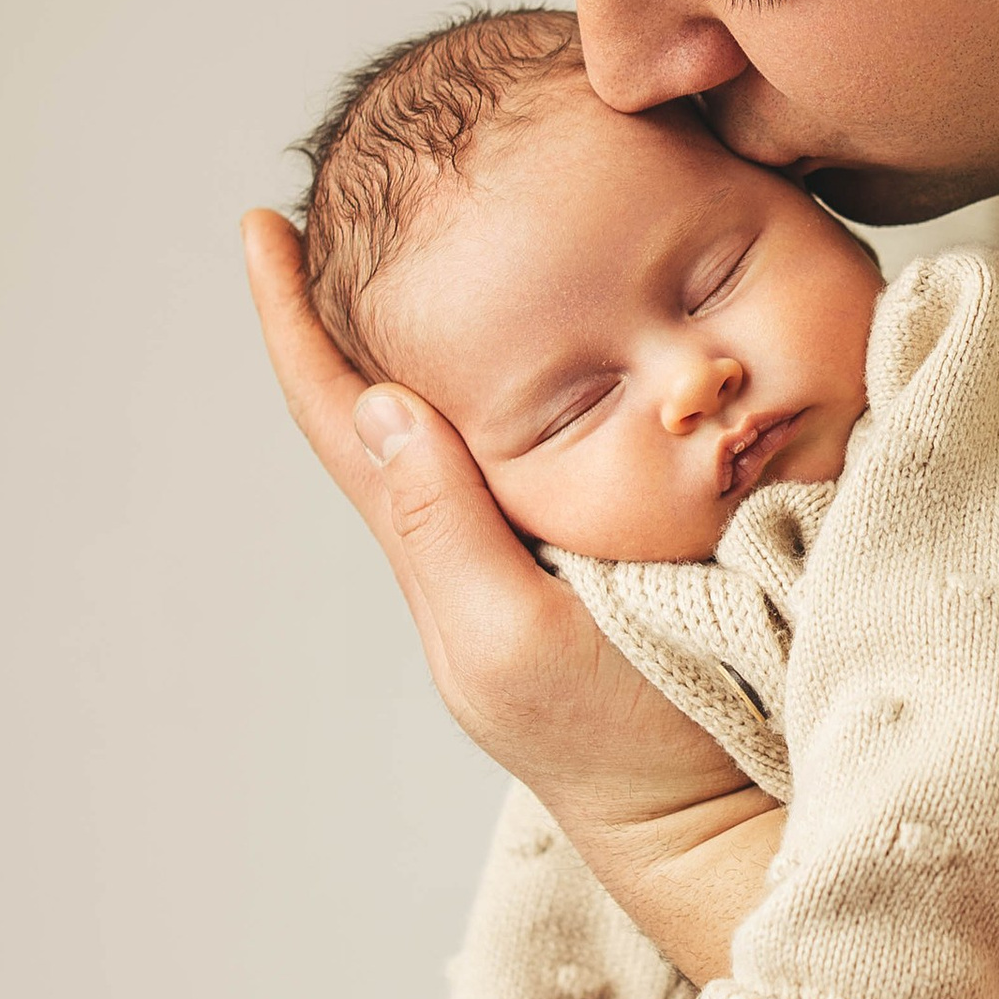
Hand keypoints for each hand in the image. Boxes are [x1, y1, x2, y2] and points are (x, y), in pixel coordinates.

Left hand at [244, 213, 774, 940]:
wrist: (739, 805)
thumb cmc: (625, 747)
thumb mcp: (513, 642)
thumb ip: (444, 529)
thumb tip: (380, 401)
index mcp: (443, 547)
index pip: (342, 415)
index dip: (293, 323)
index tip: (259, 227)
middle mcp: (484, 532)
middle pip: (393, 392)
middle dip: (359, 294)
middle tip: (347, 192)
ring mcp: (550, 539)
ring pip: (479, 404)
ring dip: (448, 317)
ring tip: (445, 220)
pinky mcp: (629, 534)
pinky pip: (565, 428)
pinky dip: (552, 359)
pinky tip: (580, 316)